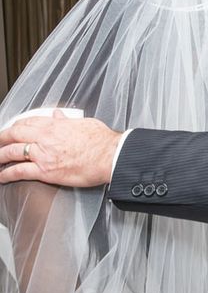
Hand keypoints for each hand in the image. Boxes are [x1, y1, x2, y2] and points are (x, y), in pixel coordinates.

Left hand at [0, 110, 120, 186]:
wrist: (110, 156)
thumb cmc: (103, 142)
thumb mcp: (85, 123)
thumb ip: (69, 120)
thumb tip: (60, 115)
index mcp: (55, 125)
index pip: (28, 122)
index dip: (17, 125)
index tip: (13, 129)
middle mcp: (45, 138)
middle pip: (14, 134)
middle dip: (2, 138)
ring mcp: (43, 155)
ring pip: (11, 152)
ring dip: (0, 155)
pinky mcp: (45, 171)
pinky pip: (19, 171)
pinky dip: (7, 174)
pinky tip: (3, 176)